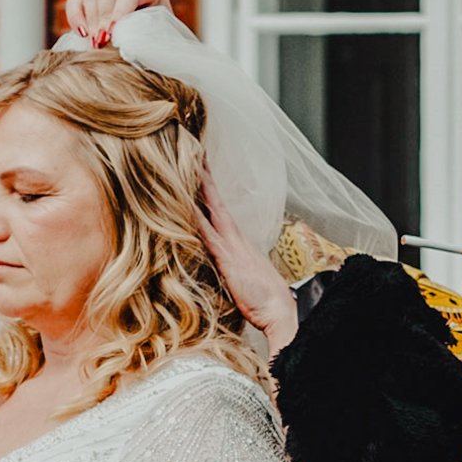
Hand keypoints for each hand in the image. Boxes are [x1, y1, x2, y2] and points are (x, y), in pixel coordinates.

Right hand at [64, 0, 170, 45]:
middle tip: (103, 43)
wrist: (152, 41)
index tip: (113, 32)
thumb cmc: (159, 38)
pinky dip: (75, 18)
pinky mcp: (87, 2)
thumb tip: (130, 43)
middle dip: (104, 19)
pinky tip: (82, 34)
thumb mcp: (161, 34)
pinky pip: (74, 3)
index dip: (120, 10)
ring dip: (91, 23)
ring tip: (97, 45)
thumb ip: (150, 33)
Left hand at [199, 165, 297, 351]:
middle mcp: (234, 238)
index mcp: (238, 241)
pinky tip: (181, 204)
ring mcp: (230, 246)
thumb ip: (234, 265)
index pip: (220, 209)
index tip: (201, 169)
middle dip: (204, 177)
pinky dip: (194, 218)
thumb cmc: (265, 300)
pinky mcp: (226, 258)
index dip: (210, 189)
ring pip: (209, 210)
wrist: (280, 310)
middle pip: (215, 201)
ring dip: (197, 188)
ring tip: (185, 164)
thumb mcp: (247, 278)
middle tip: (192, 152)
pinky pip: (206, 233)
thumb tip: (226, 261)